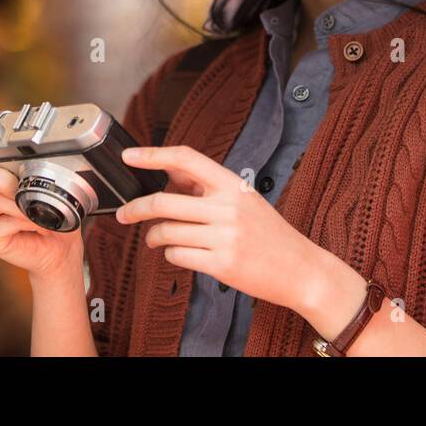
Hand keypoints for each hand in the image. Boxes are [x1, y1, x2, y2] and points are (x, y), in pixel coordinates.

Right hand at [0, 110, 82, 282]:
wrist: (57, 245)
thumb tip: (35, 149)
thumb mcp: (41, 176)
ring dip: (23, 204)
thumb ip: (31, 160)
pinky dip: (27, 221)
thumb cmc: (49, 205)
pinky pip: (5, 220)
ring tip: (35, 211)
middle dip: (3, 177)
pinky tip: (33, 226)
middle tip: (23, 188)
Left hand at [115, 144, 328, 312]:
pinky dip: (171, 254)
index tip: (130, 157)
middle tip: (124, 213)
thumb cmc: (270, 234)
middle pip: (164, 201)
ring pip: (166, 231)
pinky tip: (180, 253)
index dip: (153, 155)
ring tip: (156, 238)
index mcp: (232, 184)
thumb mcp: (244, 199)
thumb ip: (209, 187)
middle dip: (135, 208)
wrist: (301, 269)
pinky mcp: (221, 264)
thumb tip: (169, 172)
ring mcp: (224, 236)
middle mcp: (227, 207)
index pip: (186, 159)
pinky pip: (177, 255)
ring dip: (153, 236)